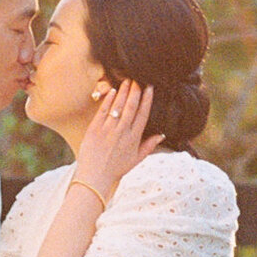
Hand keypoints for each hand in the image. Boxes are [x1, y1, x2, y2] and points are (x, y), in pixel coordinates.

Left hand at [71, 76, 155, 199]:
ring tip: (127, 81)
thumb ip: (149, 146)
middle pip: (131, 107)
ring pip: (118, 106)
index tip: (149, 88)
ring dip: (123, 92)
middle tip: (138, 79)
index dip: (146, 100)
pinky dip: (108, 100)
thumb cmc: (116, 169)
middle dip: (135, 91)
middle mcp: (122, 132)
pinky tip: (113, 91)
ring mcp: (108, 130)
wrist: (95, 177)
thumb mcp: (136, 159)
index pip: (142, 115)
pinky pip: (103, 111)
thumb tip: (161, 135)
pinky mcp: (94, 129)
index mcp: (133, 139)